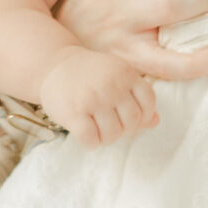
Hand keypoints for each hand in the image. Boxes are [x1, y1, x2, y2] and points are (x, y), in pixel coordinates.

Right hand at [39, 49, 158, 147]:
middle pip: (132, 123)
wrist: (52, 64)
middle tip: (107, 122)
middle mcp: (112, 85)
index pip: (148, 104)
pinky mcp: (74, 113)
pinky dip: (90, 142)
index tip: (125, 114)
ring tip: (95, 127)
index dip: (141, 116)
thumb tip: (155, 121)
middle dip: (122, 129)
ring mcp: (93, 99)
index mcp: (126, 74)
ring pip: (113, 135)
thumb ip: (136, 97)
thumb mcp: (116, 77)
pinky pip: (91, 140)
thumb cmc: (89, 75)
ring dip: (104, 137)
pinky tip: (83, 132)